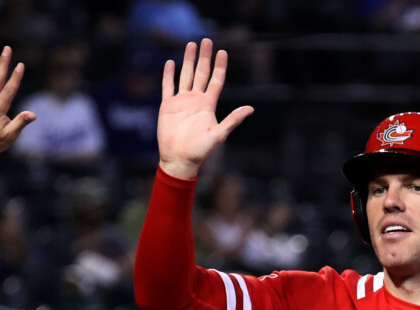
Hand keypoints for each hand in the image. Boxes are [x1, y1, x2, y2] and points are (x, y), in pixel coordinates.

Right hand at [157, 39, 253, 179]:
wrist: (179, 159)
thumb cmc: (200, 150)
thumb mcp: (219, 134)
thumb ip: (233, 120)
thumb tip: (251, 109)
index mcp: (208, 104)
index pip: (216, 80)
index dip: (219, 66)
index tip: (223, 52)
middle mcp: (196, 100)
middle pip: (201, 73)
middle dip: (204, 57)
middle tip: (207, 40)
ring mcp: (181, 102)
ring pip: (185, 76)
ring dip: (188, 61)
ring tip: (191, 45)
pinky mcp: (168, 106)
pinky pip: (168, 87)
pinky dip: (168, 75)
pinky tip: (170, 63)